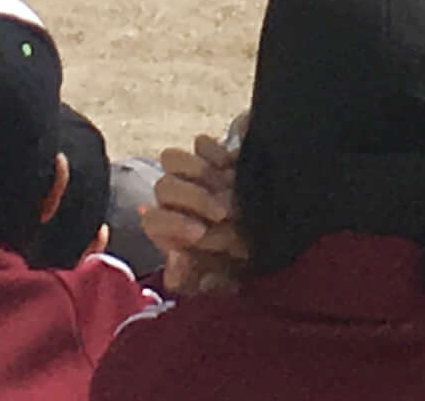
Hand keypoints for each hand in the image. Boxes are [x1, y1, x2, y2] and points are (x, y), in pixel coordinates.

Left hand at [139, 134, 247, 298]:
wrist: (271, 236)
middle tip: (223, 212)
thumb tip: (176, 255)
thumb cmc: (237, 264)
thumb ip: (190, 278)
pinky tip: (233, 167)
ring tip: (228, 185)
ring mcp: (189, 175)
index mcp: (168, 231)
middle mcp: (173, 201)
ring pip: (170, 159)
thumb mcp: (215, 281)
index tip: (200, 233)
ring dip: (199, 171)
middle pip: (163, 186)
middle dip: (193, 198)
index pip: (153, 220)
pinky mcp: (211, 155)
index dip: (173, 225)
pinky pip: (201, 143)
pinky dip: (215, 152)